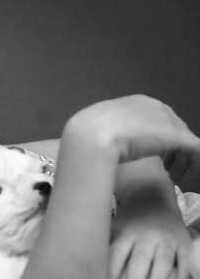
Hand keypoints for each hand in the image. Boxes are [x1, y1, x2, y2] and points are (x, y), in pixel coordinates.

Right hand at [67, 95, 199, 181]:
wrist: (92, 137)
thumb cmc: (89, 134)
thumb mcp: (99, 128)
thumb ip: (111, 131)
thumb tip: (105, 142)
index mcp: (138, 102)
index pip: (158, 119)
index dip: (158, 138)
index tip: (154, 155)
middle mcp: (157, 107)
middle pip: (175, 129)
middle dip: (173, 149)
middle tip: (169, 168)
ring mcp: (168, 121)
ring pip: (185, 140)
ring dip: (184, 159)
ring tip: (177, 176)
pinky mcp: (177, 137)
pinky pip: (195, 150)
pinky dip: (196, 162)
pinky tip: (194, 173)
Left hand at [109, 207, 191, 278]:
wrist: (153, 199)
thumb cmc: (128, 222)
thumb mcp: (113, 228)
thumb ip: (106, 247)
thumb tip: (89, 274)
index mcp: (126, 233)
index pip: (117, 255)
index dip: (111, 274)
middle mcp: (146, 236)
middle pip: (139, 261)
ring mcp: (166, 239)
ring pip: (161, 262)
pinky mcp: (183, 243)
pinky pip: (184, 261)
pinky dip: (183, 276)